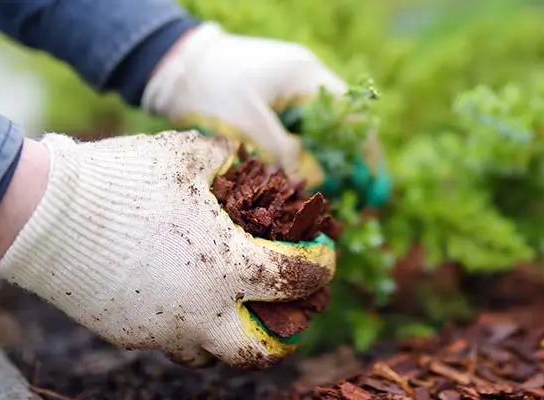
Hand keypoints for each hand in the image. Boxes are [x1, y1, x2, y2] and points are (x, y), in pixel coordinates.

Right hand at [0, 131, 335, 368]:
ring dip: (229, 334)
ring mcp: (163, 328)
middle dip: (284, 336)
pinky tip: (179, 295)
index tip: (323, 255)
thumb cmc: (123, 180)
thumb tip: (244, 158)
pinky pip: (168, 339)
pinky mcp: (129, 333)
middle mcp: (203, 310)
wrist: (44, 214)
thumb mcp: (186, 155)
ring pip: (210, 354)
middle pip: (261, 351)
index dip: (321, 266)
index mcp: (230, 267)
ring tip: (230, 308)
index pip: (297, 279)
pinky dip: (183, 324)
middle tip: (288, 313)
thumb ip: (225, 159)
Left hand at [142, 22, 390, 208]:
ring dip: (331, 162)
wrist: (171, 65)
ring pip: (321, 130)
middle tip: (363, 199)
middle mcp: (304, 77)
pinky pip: (300, 130)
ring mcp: (289, 87)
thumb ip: (283, 153)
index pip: (352, 116)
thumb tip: (315, 181)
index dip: (367, 153)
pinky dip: (307, 155)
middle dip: (354, 162)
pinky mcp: (272, 99)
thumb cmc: (207, 89)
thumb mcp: (246, 124)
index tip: (373, 187)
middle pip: (342, 124)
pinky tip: (309, 182)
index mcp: (305, 75)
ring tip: (341, 198)